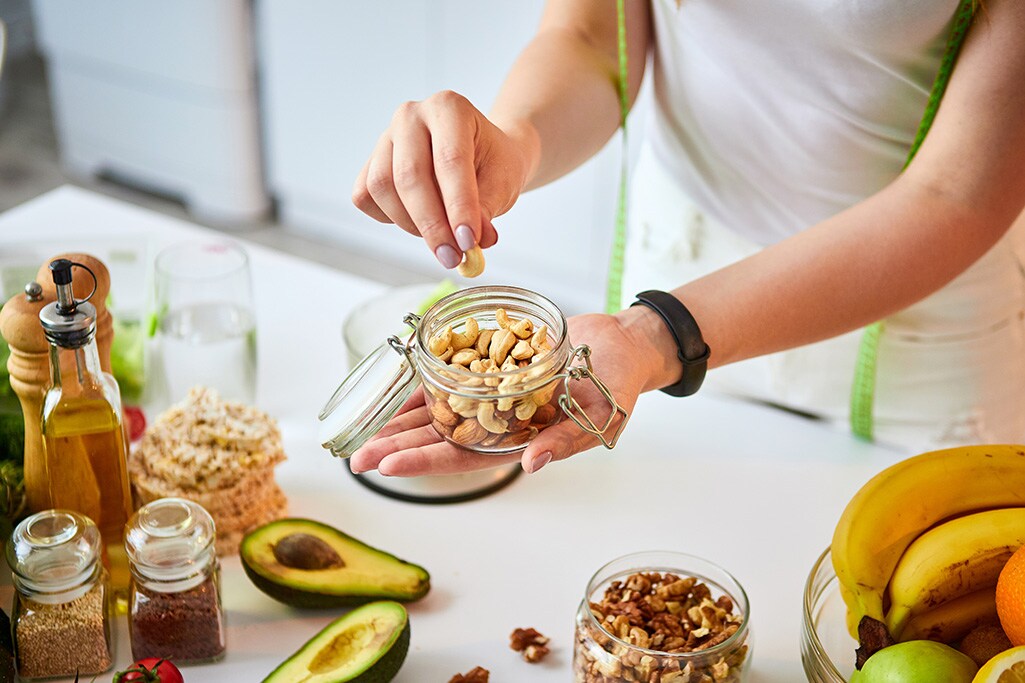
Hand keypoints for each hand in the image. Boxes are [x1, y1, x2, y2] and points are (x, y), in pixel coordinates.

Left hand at [349, 313, 650, 475]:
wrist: (621, 344)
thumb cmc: (618, 385)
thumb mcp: (602, 415)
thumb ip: (566, 439)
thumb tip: (532, 463)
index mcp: (520, 442)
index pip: (464, 459)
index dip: (425, 463)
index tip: (388, 466)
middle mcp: (499, 423)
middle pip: (439, 439)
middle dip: (397, 447)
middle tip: (355, 457)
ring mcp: (491, 396)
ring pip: (437, 411)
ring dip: (400, 420)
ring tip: (360, 430)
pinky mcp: (490, 367)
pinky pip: (449, 376)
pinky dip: (423, 381)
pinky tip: (393, 387)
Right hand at [352, 90, 536, 269]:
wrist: (482, 153)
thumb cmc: (493, 162)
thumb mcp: (503, 181)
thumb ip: (488, 209)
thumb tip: (474, 243)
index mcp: (449, 108)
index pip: (450, 161)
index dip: (458, 207)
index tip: (469, 242)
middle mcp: (411, 115)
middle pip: (410, 175)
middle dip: (432, 225)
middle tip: (453, 257)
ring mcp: (386, 137)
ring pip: (382, 187)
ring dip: (411, 224)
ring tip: (441, 239)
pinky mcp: (370, 161)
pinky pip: (366, 196)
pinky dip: (389, 218)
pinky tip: (417, 222)